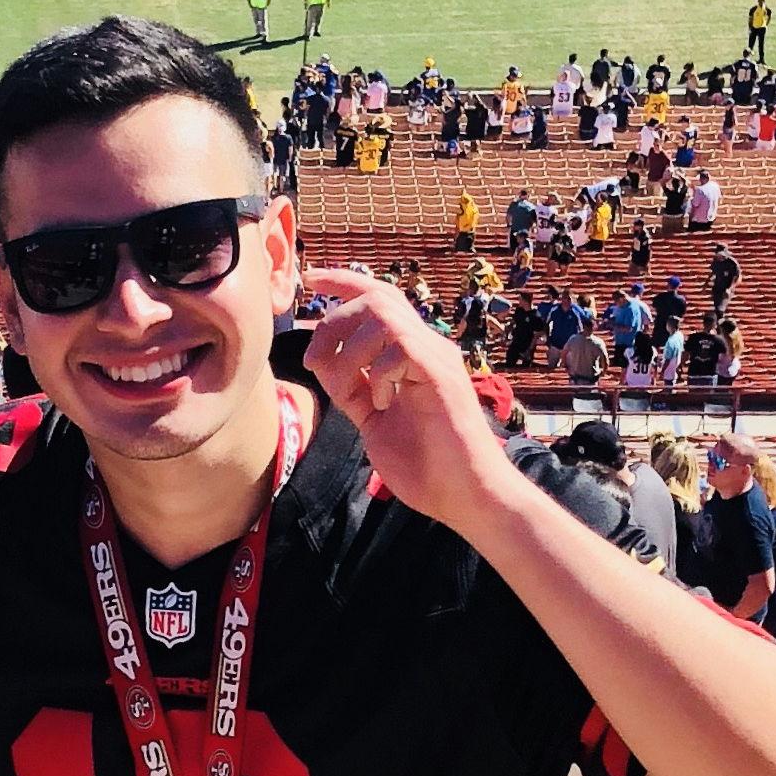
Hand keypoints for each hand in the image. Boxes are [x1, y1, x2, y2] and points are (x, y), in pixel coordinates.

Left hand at [299, 266, 518, 531]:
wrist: (464, 498)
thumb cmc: (425, 466)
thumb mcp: (372, 420)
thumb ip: (351, 388)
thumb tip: (321, 360)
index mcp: (413, 355)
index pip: (379, 299)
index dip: (344, 282)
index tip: (312, 278)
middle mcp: (429, 348)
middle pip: (377, 297)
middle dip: (335, 318)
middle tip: (313, 357)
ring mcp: (438, 359)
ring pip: (384, 316)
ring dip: (349, 349)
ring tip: (345, 386)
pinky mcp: (441, 376)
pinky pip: (400, 346)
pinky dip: (376, 371)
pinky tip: (381, 403)